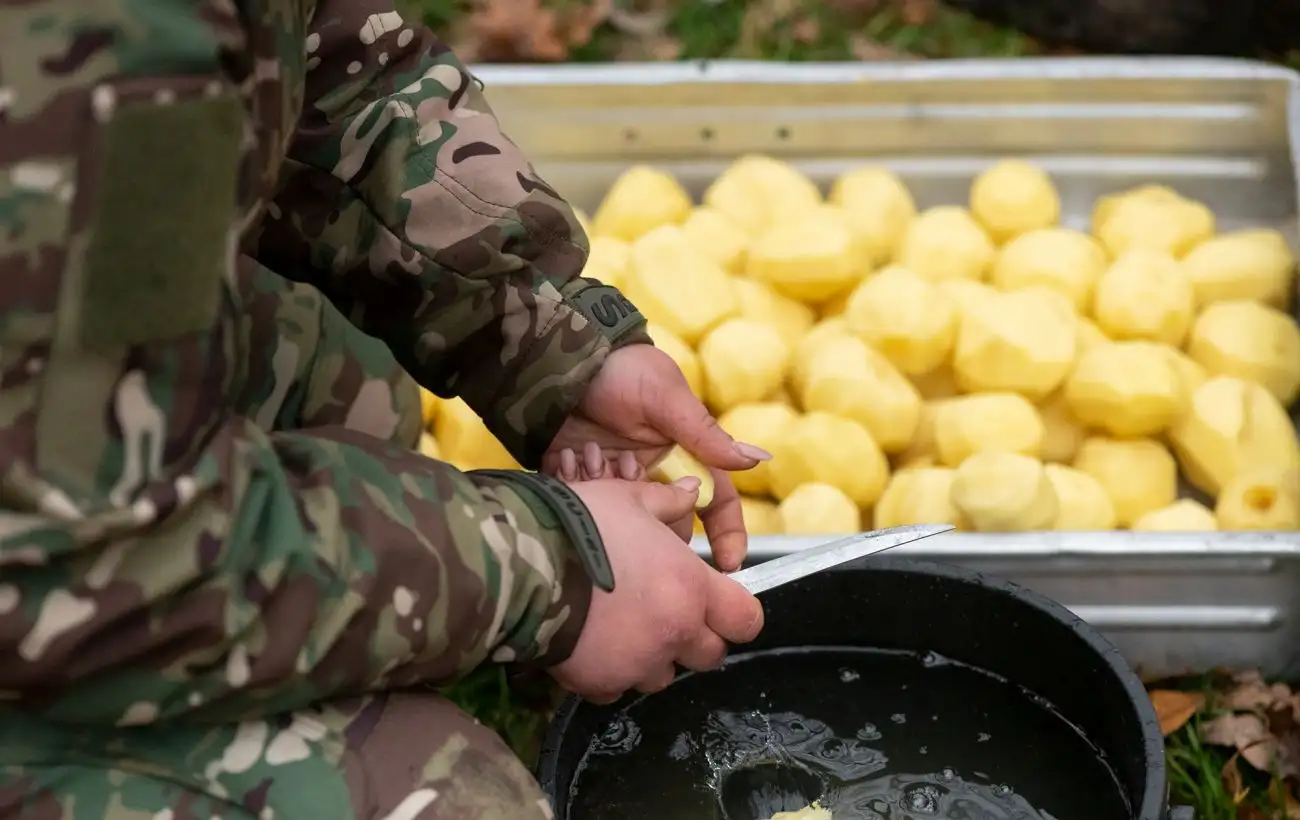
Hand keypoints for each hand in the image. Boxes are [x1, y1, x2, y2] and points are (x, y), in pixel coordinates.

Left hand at [543, 344, 771, 570]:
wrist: (562, 358)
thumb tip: (754, 460)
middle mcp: (654, 476)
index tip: (729, 564)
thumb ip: (704, 433)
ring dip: (615, 504)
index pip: (716, 502)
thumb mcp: (664, 397)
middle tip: (642, 527)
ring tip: (596, 464)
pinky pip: (587, 509)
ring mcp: (618, 484)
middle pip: (670, 526)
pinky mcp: (582, 485)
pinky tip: (571, 463)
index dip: (727, 534)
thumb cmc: (623, 369)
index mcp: (684, 456)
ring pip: (629, 523)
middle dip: (658, 531)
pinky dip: (579, 492)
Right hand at [549, 478, 764, 702]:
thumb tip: (691, 489)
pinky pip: (618, 687)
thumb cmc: (580, 524)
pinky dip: (612, 672)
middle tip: (666, 611)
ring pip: (664, 675)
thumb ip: (667, 501)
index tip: (722, 604)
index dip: (737, 613)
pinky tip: (593, 643)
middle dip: (695, 637)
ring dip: (653, 656)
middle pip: (710, 655)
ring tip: (623, 626)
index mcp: (690, 587)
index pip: (746, 620)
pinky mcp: (600, 684)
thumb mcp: (627, 498)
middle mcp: (673, 632)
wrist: (519, 564)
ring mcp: (638, 664)